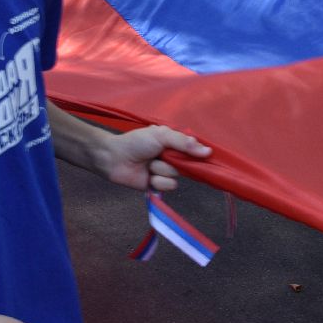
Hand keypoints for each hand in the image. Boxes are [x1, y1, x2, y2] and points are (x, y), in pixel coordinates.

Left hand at [92, 125, 210, 191]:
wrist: (115, 157)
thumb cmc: (137, 142)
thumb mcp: (162, 136)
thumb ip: (184, 143)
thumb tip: (208, 151)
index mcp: (173, 144)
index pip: (194, 150)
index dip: (199, 154)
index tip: (207, 156)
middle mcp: (171, 158)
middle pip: (188, 165)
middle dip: (176, 161)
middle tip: (163, 155)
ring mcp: (163, 172)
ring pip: (176, 176)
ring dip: (162, 170)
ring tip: (149, 165)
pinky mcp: (156, 186)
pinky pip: (167, 186)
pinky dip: (157, 181)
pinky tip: (147, 176)